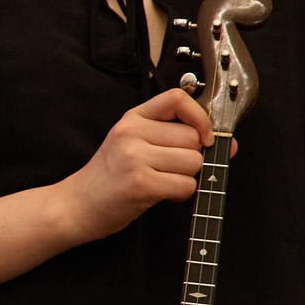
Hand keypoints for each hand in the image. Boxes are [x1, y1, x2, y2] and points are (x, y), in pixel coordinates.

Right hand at [55, 88, 218, 241]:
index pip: (177, 99)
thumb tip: (227, 144)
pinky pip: (186, 185)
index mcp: (132, 119)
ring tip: (160, 182)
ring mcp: (135, 158)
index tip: (202, 136)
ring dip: (185, 178)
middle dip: (190, 158)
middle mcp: (131, 133)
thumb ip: (176, 138)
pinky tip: (159, 194)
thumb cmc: (109, 177)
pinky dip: (179, 194)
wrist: (76, 205)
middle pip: (192, 137)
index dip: (199, 117)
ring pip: (193, 162)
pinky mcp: (141, 183)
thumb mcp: (134, 145)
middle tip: (167, 169)